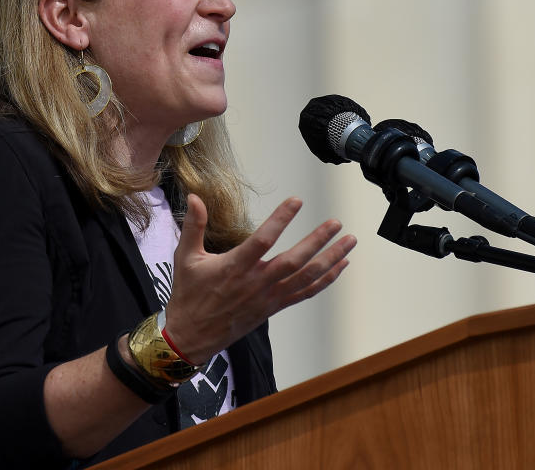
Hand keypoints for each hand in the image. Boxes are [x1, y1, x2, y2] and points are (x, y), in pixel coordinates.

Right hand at [162, 194, 354, 363]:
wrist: (192, 336)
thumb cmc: (189, 295)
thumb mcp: (185, 257)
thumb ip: (193, 226)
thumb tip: (194, 197)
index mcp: (234, 268)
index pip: (262, 240)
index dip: (280, 220)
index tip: (296, 201)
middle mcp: (256, 283)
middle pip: (294, 261)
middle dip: (318, 241)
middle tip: (335, 223)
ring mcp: (268, 297)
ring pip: (305, 277)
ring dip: (330, 259)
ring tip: (349, 241)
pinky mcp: (274, 307)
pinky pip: (305, 292)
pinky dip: (326, 279)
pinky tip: (341, 266)